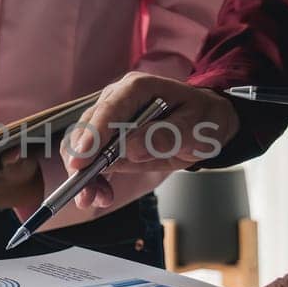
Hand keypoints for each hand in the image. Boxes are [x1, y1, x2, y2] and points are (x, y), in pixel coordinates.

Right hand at [62, 72, 238, 209]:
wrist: (205, 125)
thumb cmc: (202, 120)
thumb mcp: (195, 128)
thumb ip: (166, 136)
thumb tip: (131, 148)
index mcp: (137, 88)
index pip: (110, 110)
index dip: (93, 134)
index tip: (82, 160)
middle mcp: (116, 100)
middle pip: (87, 129)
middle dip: (82, 162)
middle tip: (87, 192)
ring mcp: (109, 121)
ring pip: (82, 147)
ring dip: (84, 175)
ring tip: (97, 197)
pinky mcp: (109, 141)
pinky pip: (92, 160)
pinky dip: (92, 179)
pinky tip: (102, 194)